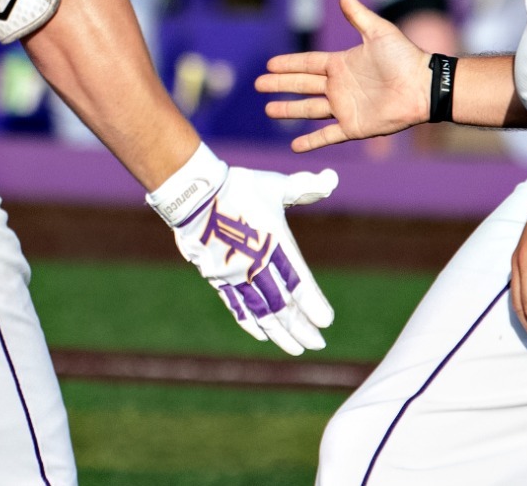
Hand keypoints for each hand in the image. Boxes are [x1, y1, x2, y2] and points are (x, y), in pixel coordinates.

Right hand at [167, 164, 338, 355]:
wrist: (193, 192)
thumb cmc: (239, 186)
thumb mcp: (276, 185)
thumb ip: (306, 186)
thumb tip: (333, 178)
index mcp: (274, 243)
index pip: (298, 281)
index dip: (312, 304)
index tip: (326, 321)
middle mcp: (255, 265)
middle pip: (281, 304)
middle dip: (300, 327)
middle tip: (317, 344)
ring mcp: (234, 275)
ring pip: (260, 311)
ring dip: (279, 333)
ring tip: (296, 348)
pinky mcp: (216, 278)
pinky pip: (236, 306)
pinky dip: (250, 322)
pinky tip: (262, 335)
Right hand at [257, 0, 430, 152]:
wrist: (423, 87)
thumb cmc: (404, 58)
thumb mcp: (379, 32)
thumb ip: (358, 14)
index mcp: (342, 64)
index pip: (308, 63)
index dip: (289, 64)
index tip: (269, 64)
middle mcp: (340, 86)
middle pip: (302, 85)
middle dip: (280, 85)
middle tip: (258, 85)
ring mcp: (345, 107)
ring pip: (309, 110)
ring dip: (289, 110)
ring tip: (269, 110)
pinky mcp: (354, 127)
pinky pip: (327, 135)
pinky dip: (311, 141)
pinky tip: (294, 146)